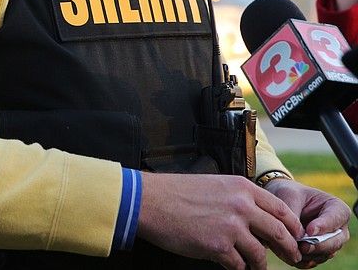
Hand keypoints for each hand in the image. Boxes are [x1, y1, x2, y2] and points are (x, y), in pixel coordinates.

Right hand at [138, 172, 304, 269]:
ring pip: (259, 254)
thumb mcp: (215, 185)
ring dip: (258, 263)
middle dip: (288, 249)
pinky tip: (229, 263)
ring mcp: (230, 226)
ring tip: (252, 265)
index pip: (281, 209)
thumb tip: (260, 222)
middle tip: (293, 257)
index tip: (296, 237)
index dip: (292, 227)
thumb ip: (240, 199)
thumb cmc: (178, 193)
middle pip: (279, 232)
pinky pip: (238, 264)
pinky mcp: (218, 246)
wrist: (151, 201)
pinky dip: (236, 267)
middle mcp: (241, 205)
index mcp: (241, 187)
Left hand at [263, 177, 350, 268]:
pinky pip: (311, 262)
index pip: (336, 218)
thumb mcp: (289, 196)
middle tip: (303, 247)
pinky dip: (300, 260)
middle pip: (334, 242)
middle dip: (318, 246)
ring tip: (291, 250)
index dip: (324, 226)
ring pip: (323, 254)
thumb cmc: (288, 194)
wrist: (281, 201)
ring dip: (307, 255)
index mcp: (336, 209)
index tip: (310, 231)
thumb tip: (296, 238)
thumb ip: (293, 214)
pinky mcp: (316, 254)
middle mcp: (337, 229)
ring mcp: (328, 243)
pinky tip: (288, 255)